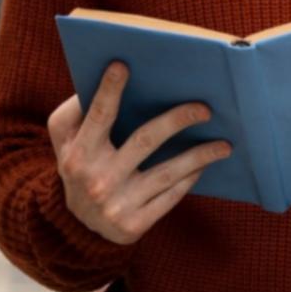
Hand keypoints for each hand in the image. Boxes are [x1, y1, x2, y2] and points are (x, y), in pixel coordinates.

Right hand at [47, 62, 231, 244]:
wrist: (76, 226)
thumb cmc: (79, 166)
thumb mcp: (65, 141)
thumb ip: (76, 111)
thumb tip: (109, 76)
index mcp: (78, 153)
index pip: (98, 117)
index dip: (109, 91)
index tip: (124, 65)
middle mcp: (96, 179)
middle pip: (145, 140)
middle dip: (177, 121)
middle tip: (205, 108)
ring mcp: (116, 204)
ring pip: (167, 172)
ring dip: (200, 155)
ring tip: (225, 145)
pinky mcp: (133, 224)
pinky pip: (171, 196)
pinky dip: (190, 178)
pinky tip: (205, 165)